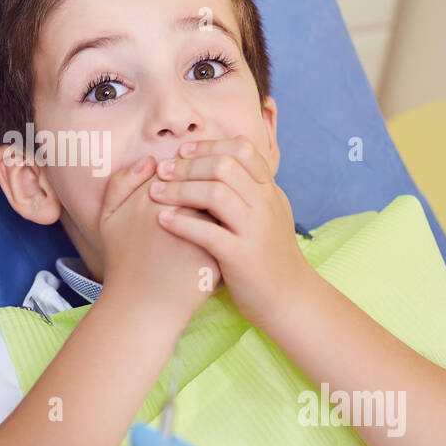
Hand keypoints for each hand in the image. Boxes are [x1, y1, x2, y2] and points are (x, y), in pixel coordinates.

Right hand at [98, 154, 218, 330]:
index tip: (189, 177)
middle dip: (210, 178)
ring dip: (224, 198)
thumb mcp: (108, 218)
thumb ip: (122, 183)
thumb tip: (151, 160)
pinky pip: (231, 223)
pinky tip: (226, 227)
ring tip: (218, 208)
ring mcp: (200, 228)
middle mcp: (177, 208)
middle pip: (206, 177)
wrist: (142, 307)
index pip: (182, 164)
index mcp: (150, 195)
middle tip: (210, 189)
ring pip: (222, 198)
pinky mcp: (218, 248)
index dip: (187, 168)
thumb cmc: (123, 262)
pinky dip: (231, 221)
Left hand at [149, 136, 308, 331]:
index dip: (209, 145)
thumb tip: (222, 162)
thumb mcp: (268, 216)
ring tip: (155, 192)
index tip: (183, 150)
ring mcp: (255, 230)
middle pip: (224, 165)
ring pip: (215, 193)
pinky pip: (208, 233)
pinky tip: (162, 220)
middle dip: (188, 164)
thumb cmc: (270, 258)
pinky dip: (182, 223)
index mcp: (269, 191)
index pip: (242, 150)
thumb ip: (250, 191)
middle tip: (163, 169)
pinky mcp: (242, 257)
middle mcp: (265, 205)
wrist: (290, 300)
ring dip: (180, 189)